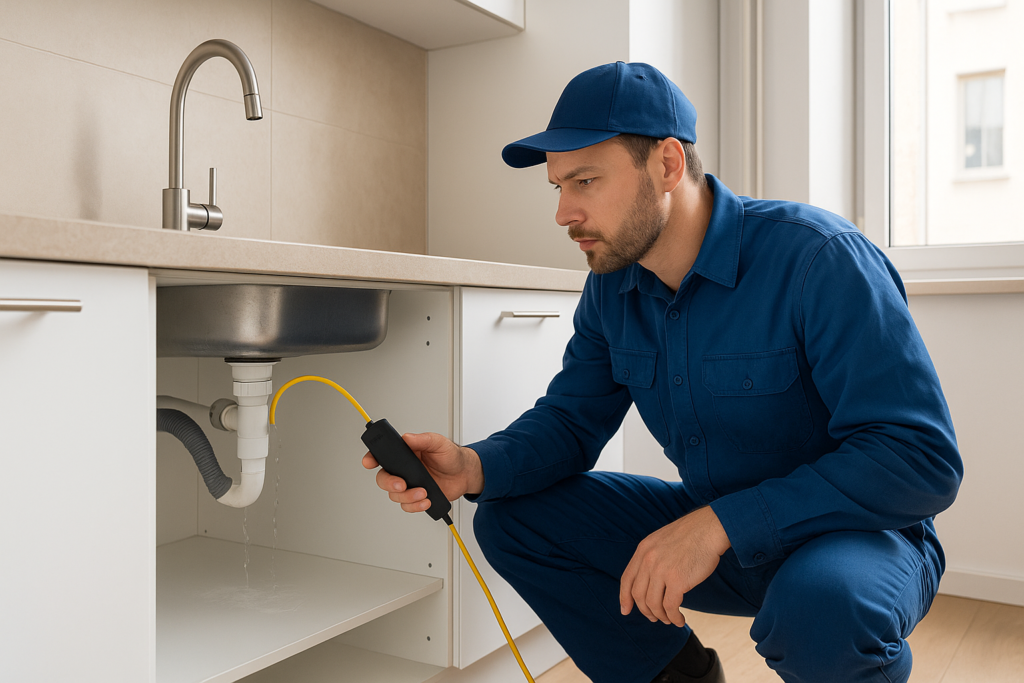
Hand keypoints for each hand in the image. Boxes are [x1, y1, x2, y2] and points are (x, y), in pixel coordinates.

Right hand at [362, 432, 483, 512]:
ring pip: (395, 495)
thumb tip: (408, 437)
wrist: (464, 474)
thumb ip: (424, 439)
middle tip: (401, 484)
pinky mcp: (416, 497)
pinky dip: (415, 506)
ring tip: (424, 492)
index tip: (369, 462)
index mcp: (405, 453)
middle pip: (383, 478)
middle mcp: (404, 470)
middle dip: (389, 483)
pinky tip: (426, 500)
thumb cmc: (451, 456)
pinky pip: (407, 506)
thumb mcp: (439, 443)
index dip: (371, 458)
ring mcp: (409, 484)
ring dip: (407, 497)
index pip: (382, 455)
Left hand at [619, 506, 730, 626]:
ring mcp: (661, 570)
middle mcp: (648, 560)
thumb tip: (649, 580)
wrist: (710, 528)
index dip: (624, 597)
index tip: (625, 610)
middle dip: (645, 610)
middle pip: (638, 594)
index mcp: (643, 549)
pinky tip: (679, 620)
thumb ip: (652, 557)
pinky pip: (670, 607)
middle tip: (654, 618)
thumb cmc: (692, 535)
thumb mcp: (662, 540)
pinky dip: (674, 617)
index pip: (626, 579)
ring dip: (660, 616)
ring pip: (653, 603)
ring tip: (669, 619)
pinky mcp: (677, 580)